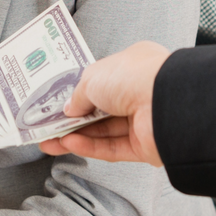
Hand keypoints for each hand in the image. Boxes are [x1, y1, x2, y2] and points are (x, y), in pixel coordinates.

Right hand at [38, 41, 171, 166]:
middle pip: (101, 111)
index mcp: (133, 67)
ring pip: (104, 132)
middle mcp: (140, 93)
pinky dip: (90, 147)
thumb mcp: (93, 77)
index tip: (58, 105)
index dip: (79, 95)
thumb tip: (70, 108)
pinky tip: (70, 144)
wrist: (166, 101)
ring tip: (51, 140)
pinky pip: (112, 148)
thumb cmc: (136, 76)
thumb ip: (78, 94)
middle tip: (49, 127)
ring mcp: (143, 121)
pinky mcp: (145, 146)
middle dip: (73, 120)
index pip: (102, 82)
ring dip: (77, 136)